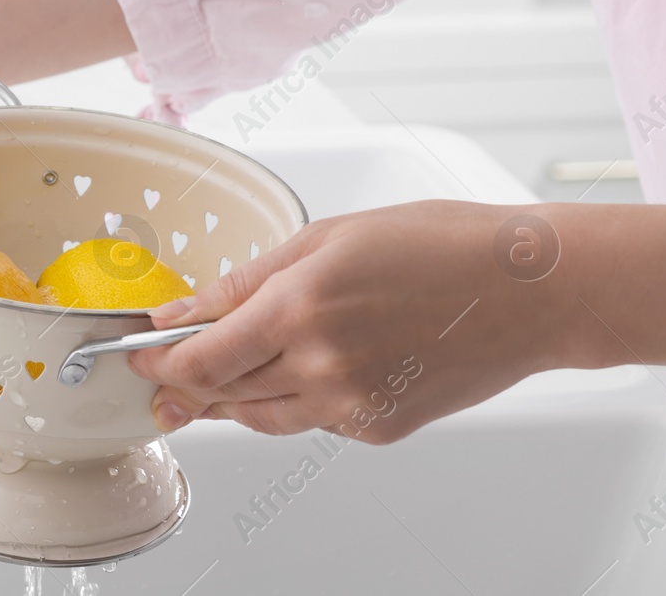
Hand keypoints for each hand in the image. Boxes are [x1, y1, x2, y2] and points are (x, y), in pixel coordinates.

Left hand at [127, 201, 572, 442]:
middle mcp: (320, 365)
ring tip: (206, 389)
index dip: (158, 362)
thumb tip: (183, 309)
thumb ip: (247, 280)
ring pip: (261, 416)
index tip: (136, 357)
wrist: (529, 291)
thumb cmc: (440, 245)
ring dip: (227, 402)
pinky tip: (297, 374)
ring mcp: (352, 404)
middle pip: (222, 392)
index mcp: (299, 307)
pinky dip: (293, 401)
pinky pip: (312, 421)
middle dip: (182, 387)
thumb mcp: (327, 238)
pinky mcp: (379, 427)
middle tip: (157, 382)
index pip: (200, 356)